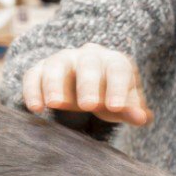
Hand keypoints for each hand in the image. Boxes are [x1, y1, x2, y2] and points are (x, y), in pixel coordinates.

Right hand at [22, 43, 152, 126]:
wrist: (84, 87)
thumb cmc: (109, 96)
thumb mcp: (124, 104)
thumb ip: (133, 110)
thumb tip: (143, 118)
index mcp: (114, 62)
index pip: (118, 70)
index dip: (118, 88)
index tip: (116, 107)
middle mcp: (88, 56)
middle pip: (89, 64)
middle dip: (88, 84)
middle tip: (88, 106)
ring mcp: (63, 61)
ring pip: (57, 66)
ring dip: (55, 84)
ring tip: (56, 104)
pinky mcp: (40, 70)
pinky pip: (34, 75)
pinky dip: (33, 90)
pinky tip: (36, 108)